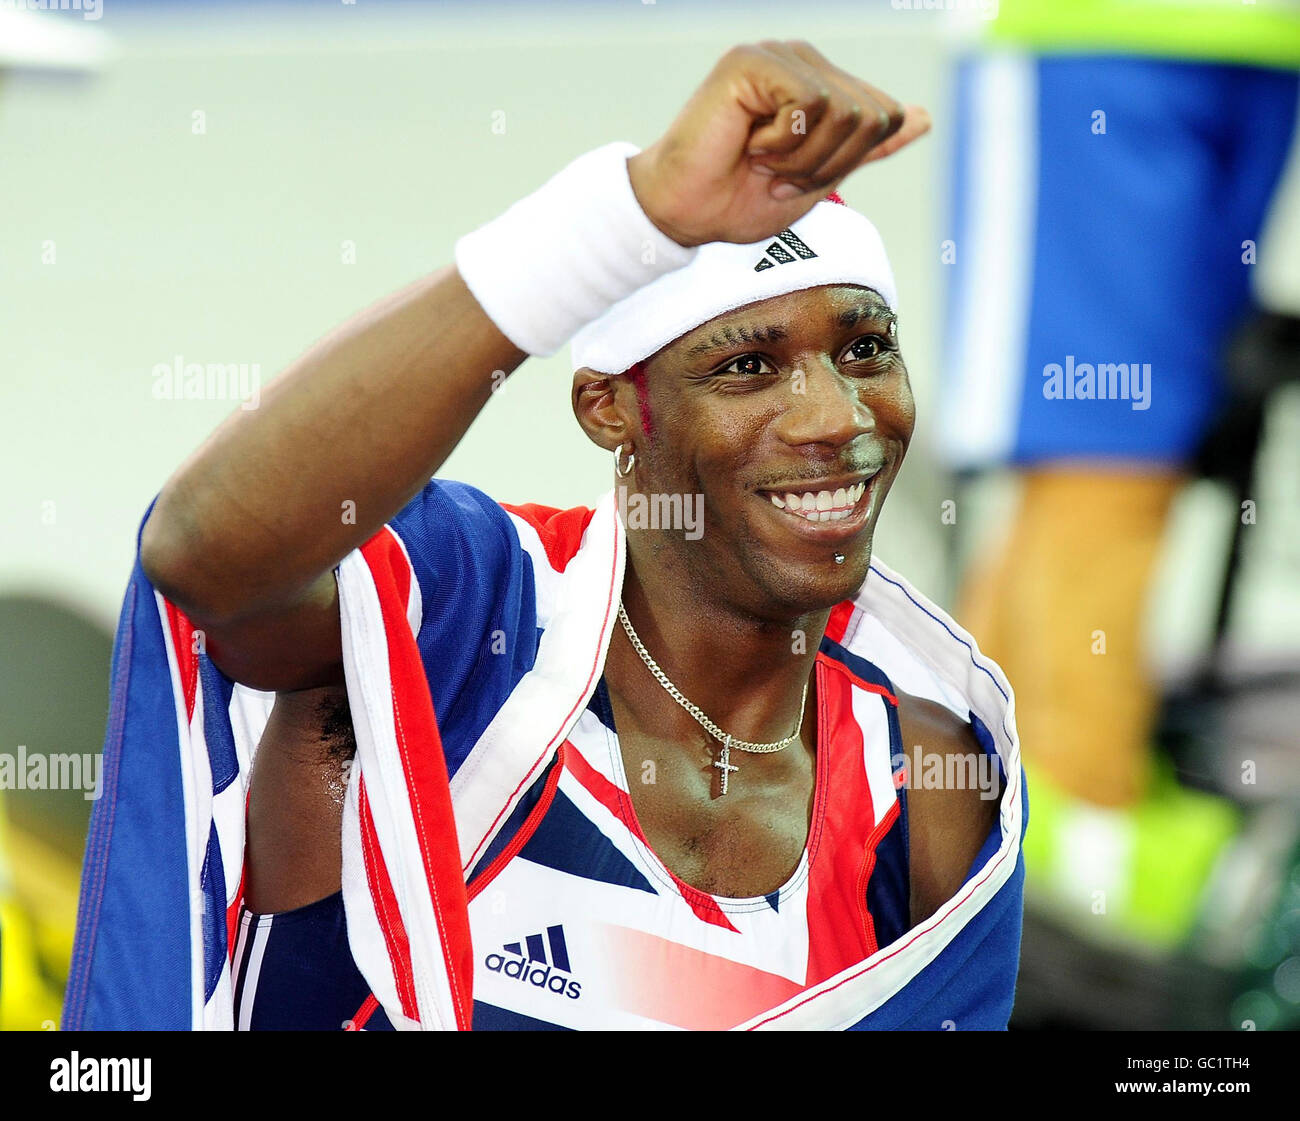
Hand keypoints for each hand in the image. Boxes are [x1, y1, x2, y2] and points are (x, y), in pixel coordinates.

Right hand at [627, 40, 929, 247]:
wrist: (683, 213)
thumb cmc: (737, 200)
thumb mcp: (817, 177)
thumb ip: (865, 147)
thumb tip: (922, 117)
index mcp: (821, 83)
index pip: (884, 116)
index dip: (847, 163)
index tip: (795, 178)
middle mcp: (803, 61)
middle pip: (872, 116)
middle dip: (828, 164)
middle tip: (777, 174)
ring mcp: (778, 55)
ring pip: (845, 112)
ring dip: (804, 157)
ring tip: (762, 162)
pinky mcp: (754, 61)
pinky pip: (811, 104)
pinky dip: (784, 142)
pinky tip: (749, 144)